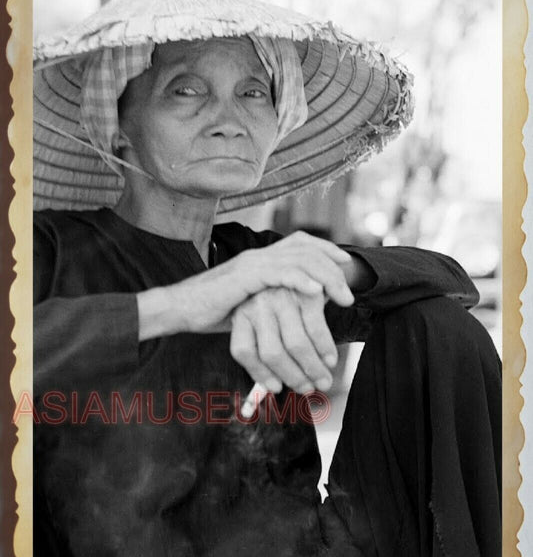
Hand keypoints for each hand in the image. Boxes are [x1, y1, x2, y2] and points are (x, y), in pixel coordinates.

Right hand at [140, 231, 354, 339]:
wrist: (181, 309)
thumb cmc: (213, 309)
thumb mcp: (250, 302)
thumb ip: (271, 300)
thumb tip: (294, 313)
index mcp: (261, 258)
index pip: (300, 242)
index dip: (325, 249)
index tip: (344, 264)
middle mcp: (259, 255)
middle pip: (306, 249)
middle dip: (333, 267)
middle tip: (350, 291)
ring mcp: (252, 264)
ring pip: (299, 260)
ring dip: (325, 277)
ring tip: (341, 297)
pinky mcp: (244, 277)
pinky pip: (280, 273)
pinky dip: (302, 280)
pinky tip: (317, 293)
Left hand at [230, 287, 337, 394]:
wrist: (309, 266)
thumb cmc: (286, 304)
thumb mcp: (268, 321)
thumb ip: (266, 349)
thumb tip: (273, 386)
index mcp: (242, 313)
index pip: (243, 350)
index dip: (259, 374)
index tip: (276, 388)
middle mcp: (257, 304)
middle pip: (272, 352)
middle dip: (294, 377)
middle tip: (309, 388)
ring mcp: (281, 296)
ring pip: (295, 344)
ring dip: (313, 368)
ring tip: (324, 379)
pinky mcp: (305, 290)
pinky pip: (316, 330)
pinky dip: (325, 349)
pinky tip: (330, 359)